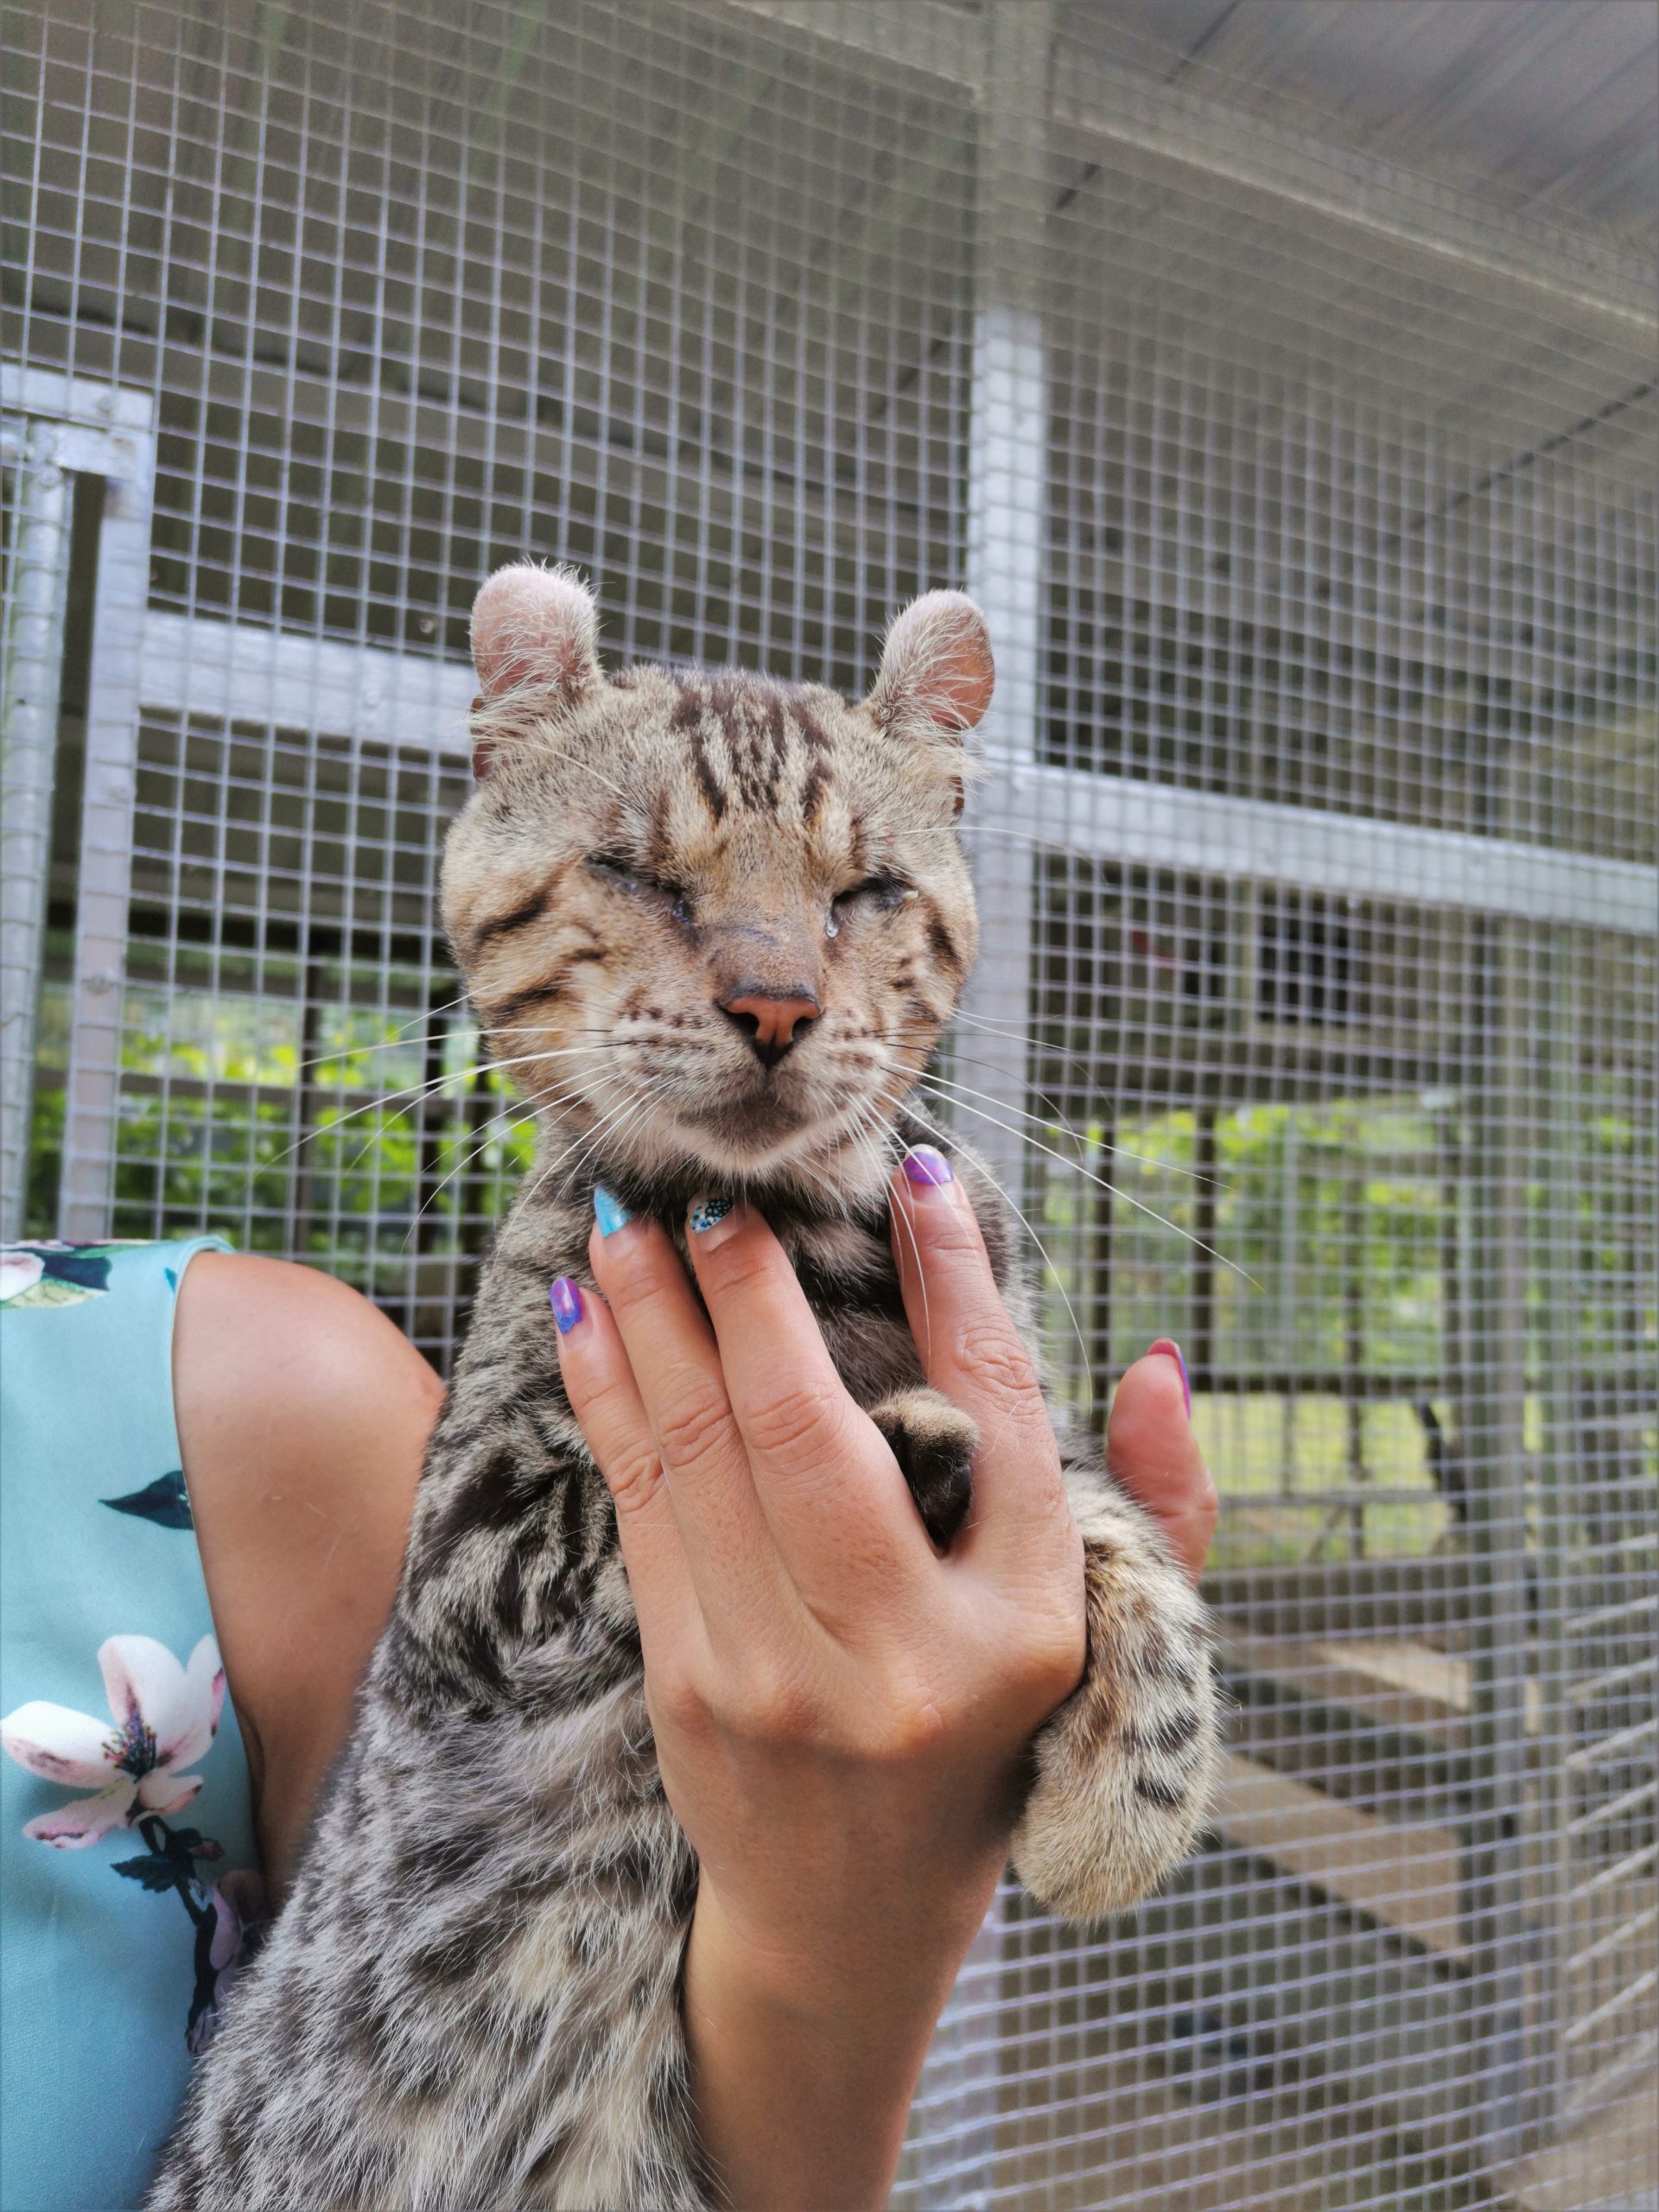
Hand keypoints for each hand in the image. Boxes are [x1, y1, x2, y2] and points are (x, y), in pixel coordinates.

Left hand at [552, 1163, 1213, 2208]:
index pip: (992, 1404)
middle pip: (806, 1423)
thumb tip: (1157, 1361)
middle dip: (747, 1286)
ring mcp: (780, 1674)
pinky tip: (587, 1316)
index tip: (911, 1173)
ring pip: (701, 1450)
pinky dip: (610, 1395)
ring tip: (620, 1216)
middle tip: (716, 1190)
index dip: (950, 1275)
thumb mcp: (1113, 1639)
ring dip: (652, 1316)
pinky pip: (642, 1504)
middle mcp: (901, 1649)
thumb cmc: (990, 1744)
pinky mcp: (688, 1686)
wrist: (850, 1919)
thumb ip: (1160, 1502)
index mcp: (1025, 1620)